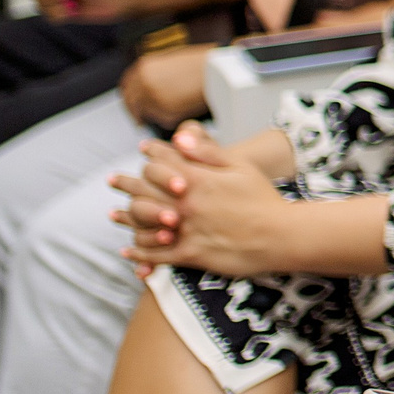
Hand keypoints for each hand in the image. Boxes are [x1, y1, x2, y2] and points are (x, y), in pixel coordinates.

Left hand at [109, 123, 292, 276]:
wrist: (282, 235)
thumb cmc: (264, 199)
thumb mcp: (241, 167)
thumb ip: (208, 152)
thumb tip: (180, 138)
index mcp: (197, 180)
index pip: (161, 162)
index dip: (150, 154)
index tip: (142, 150)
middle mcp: (185, 204)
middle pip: (143, 191)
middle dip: (125, 184)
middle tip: (112, 180)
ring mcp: (186, 230)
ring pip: (143, 224)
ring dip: (126, 218)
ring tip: (114, 215)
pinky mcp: (191, 254)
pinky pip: (156, 254)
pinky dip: (139, 253)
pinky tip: (128, 251)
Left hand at [118, 45, 213, 130]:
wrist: (221, 70)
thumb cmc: (203, 63)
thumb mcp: (170, 61)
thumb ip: (153, 74)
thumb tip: (146, 87)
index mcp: (143, 67)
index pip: (126, 87)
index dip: (130, 98)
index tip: (133, 105)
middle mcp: (143, 83)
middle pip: (131, 103)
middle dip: (138, 112)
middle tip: (143, 119)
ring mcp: (153, 99)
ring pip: (149, 114)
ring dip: (159, 114)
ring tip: (178, 106)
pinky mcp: (166, 113)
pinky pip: (165, 120)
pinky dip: (174, 118)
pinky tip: (187, 106)